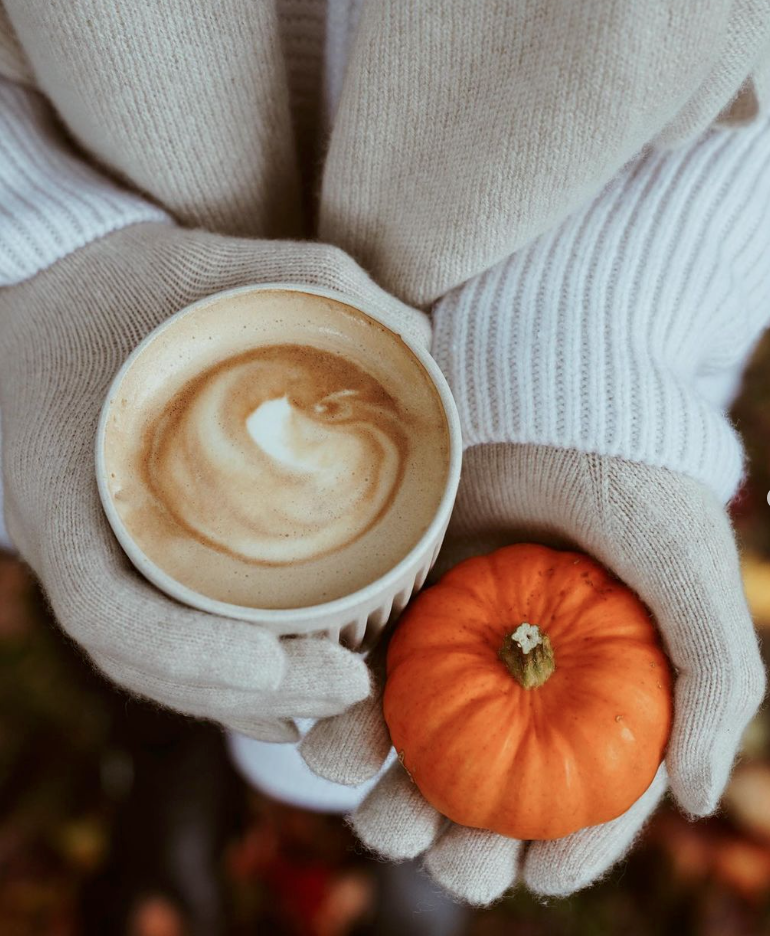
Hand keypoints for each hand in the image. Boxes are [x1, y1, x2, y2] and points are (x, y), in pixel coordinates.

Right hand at [0, 222, 429, 740]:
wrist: (48, 309)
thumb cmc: (120, 293)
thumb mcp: (208, 263)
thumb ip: (316, 282)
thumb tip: (419, 339)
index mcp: (67, 481)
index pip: (104, 605)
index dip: (183, 652)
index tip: (275, 663)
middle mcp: (73, 538)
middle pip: (144, 658)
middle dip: (244, 693)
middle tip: (350, 690)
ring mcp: (91, 556)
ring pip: (152, 665)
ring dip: (238, 703)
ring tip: (336, 703)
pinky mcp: (118, 559)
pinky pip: (156, 643)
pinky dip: (215, 685)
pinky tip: (282, 700)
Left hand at [301, 443, 765, 901]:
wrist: (552, 400)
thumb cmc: (634, 486)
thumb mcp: (691, 580)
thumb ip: (715, 683)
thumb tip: (696, 800)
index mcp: (602, 691)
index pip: (590, 792)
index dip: (569, 848)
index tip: (535, 875)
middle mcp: (528, 682)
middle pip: (495, 790)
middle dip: (465, 844)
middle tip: (447, 857)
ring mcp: (463, 650)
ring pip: (423, 752)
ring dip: (394, 798)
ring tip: (381, 813)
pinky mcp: (406, 610)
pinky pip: (373, 679)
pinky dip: (351, 717)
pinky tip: (337, 738)